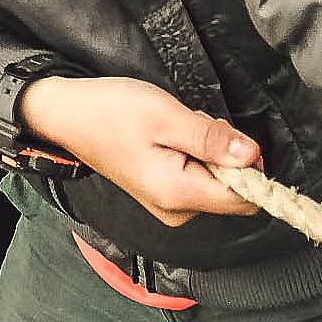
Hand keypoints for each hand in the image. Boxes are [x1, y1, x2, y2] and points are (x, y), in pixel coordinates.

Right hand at [16, 76, 259, 224]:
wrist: (67, 115)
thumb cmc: (110, 112)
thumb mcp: (166, 116)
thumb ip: (212, 139)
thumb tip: (253, 156)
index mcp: (178, 194)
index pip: (244, 200)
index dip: (252, 169)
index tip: (233, 138)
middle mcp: (177, 210)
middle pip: (232, 191)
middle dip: (225, 154)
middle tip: (192, 124)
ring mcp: (169, 204)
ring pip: (217, 182)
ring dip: (209, 150)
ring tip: (176, 126)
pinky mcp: (164, 193)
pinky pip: (199, 178)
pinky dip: (195, 154)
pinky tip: (171, 135)